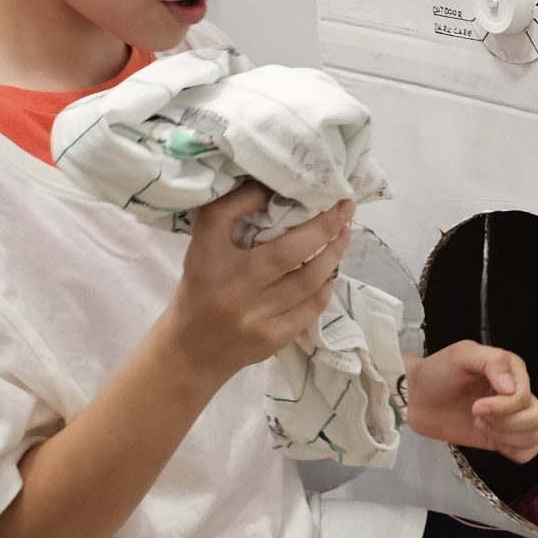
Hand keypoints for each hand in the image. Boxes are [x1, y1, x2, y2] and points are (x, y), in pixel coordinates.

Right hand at [164, 185, 353, 387]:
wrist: (192, 351)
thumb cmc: (201, 291)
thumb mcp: (202, 251)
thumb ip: (229, 217)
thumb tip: (271, 188)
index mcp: (207, 258)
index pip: (222, 216)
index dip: (252, 196)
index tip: (283, 186)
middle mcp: (232, 286)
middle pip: (288, 251)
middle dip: (325, 226)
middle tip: (345, 206)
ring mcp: (254, 316)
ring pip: (307, 280)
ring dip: (333, 254)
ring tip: (344, 234)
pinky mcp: (271, 339)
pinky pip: (310, 308)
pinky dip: (325, 287)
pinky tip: (330, 273)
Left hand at [405, 342, 537, 463]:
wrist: (416, 398)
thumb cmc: (438, 372)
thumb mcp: (462, 355)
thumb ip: (492, 362)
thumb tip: (512, 389)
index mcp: (513, 370)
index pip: (525, 396)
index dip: (504, 406)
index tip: (476, 406)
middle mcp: (518, 393)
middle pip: (535, 417)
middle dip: (505, 422)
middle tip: (476, 415)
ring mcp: (511, 418)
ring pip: (532, 435)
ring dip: (505, 435)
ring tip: (479, 425)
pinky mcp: (503, 438)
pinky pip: (528, 451)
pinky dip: (516, 452)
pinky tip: (495, 443)